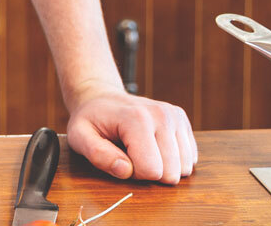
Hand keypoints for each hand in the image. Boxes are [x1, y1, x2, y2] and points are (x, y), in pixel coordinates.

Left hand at [66, 87, 197, 183]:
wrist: (101, 97)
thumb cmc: (91, 119)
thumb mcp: (79, 137)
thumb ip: (98, 155)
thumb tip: (125, 170)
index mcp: (136, 118)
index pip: (151, 171)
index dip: (133, 172)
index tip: (119, 156)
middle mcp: (162, 115)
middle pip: (171, 173)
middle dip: (148, 171)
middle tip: (129, 153)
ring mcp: (175, 116)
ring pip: (184, 169)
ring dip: (162, 167)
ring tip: (140, 149)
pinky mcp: (182, 120)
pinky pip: (190, 159)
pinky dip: (172, 160)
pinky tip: (153, 146)